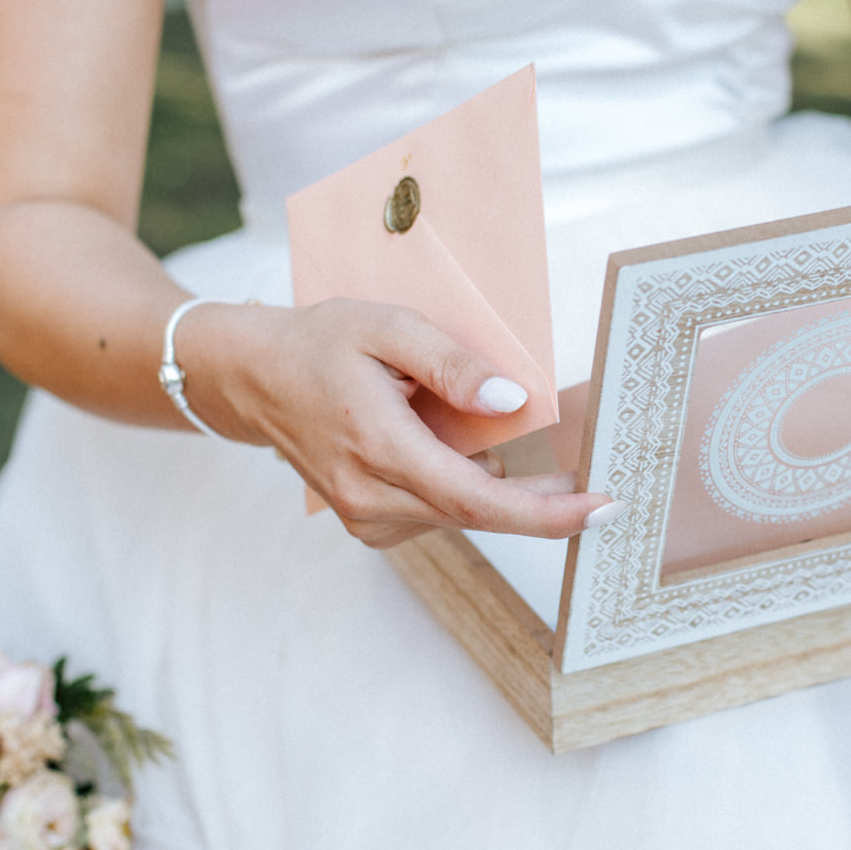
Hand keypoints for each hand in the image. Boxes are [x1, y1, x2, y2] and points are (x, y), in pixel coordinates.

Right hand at [183, 299, 615, 548]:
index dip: (548, 514)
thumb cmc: (317, 343)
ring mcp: (366, 517)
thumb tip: (513, 401)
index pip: (480, 501)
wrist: (248, 377)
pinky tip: (446, 447)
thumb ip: (453, 364)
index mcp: (381, 449)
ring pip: (458, 514)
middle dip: (542, 502)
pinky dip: (460, 488)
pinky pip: (435, 512)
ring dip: (498, 488)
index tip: (602, 509)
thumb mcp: (386, 327)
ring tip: (493, 435)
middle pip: (480, 515)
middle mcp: (372, 498)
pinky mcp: (367, 523)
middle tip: (589, 478)